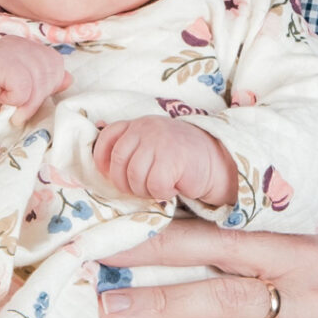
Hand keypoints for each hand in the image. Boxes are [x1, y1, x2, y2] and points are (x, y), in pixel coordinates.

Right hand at [0, 36, 69, 152]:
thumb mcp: (25, 91)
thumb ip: (45, 83)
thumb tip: (69, 79)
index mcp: (29, 46)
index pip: (56, 64)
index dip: (48, 86)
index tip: (27, 99)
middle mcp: (20, 43)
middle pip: (51, 70)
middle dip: (39, 96)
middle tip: (19, 107)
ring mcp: (9, 49)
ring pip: (39, 79)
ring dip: (27, 102)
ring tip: (10, 106)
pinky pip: (23, 86)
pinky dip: (16, 99)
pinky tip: (1, 100)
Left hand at [93, 115, 237, 208]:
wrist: (216, 159)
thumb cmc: (179, 157)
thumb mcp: (151, 145)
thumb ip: (130, 149)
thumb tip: (102, 168)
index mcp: (138, 124)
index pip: (108, 137)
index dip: (103, 159)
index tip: (111, 175)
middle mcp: (146, 129)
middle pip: (118, 162)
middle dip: (125, 183)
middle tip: (141, 188)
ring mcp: (159, 142)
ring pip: (133, 176)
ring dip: (144, 190)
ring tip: (158, 187)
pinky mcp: (172, 159)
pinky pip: (154, 185)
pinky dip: (162, 192)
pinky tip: (172, 187)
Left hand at [96, 218, 317, 317]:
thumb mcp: (313, 292)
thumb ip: (263, 281)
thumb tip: (184, 282)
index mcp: (296, 246)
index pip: (220, 227)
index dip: (164, 225)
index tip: (112, 227)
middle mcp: (301, 269)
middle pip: (213, 254)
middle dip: (149, 258)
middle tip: (95, 263)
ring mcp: (308, 315)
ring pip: (222, 301)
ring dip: (160, 308)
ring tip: (111, 315)